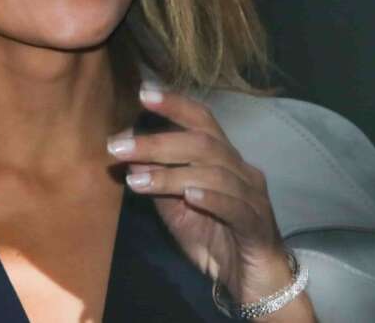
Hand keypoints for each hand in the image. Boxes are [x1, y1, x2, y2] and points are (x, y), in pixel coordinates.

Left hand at [107, 86, 314, 320]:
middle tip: (117, 147)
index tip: (142, 92)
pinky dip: (212, 197)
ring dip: (171, 174)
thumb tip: (127, 154)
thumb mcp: (176, 209)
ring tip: (136, 181)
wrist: (252, 282)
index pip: (202, 120)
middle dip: (156, 142)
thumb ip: (157, 180)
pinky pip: (236, 206)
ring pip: (214, 173)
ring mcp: (253, 196)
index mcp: (223, 159)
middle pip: (202, 143)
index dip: (175, 103)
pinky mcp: (258, 226)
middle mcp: (241, 170)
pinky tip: (189, 195)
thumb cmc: (214, 238)